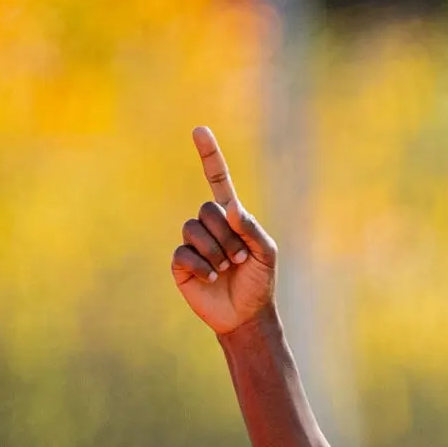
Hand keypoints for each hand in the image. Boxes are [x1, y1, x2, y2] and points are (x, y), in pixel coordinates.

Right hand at [171, 127, 277, 334]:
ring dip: (215, 252)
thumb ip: (251, 228)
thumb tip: (229, 208)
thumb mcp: (266, 253)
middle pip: (207, 210)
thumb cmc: (259, 282)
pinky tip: (212, 278)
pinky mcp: (181, 263)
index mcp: (231, 217)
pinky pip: (184, 252)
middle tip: (239, 258)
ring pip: (193, 229)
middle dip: (226, 236)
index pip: (218, 181)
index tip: (199, 130)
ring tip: (227, 269)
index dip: (209, 156)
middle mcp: (210, 226)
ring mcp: (193, 243)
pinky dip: (203, 266)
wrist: (245, 315)